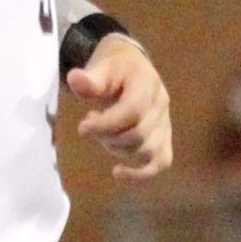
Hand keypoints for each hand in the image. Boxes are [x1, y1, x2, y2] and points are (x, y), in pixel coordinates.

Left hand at [68, 35, 171, 180]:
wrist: (131, 68)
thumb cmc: (113, 70)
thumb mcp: (100, 68)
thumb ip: (89, 79)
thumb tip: (74, 79)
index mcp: (147, 84)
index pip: (132, 112)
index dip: (106, 125)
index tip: (82, 127)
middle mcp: (161, 105)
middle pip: (138, 135)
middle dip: (108, 137)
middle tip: (89, 126)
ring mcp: (165, 123)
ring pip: (146, 150)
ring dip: (117, 149)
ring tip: (102, 134)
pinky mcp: (164, 138)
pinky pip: (162, 162)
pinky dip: (141, 173)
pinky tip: (117, 172)